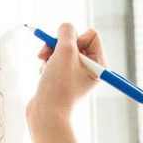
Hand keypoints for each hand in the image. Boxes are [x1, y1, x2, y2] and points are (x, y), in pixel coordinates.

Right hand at [25, 22, 106, 142]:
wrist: (46, 115)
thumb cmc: (58, 86)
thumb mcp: (65, 52)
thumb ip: (66, 32)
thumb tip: (65, 27)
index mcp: (100, 64)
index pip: (91, 34)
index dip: (76, 38)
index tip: (68, 52)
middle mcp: (90, 69)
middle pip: (74, 40)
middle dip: (58, 46)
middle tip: (47, 55)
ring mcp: (75, 75)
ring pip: (60, 50)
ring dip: (50, 55)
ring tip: (45, 68)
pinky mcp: (61, 79)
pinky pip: (53, 61)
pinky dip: (46, 65)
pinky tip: (43, 76)